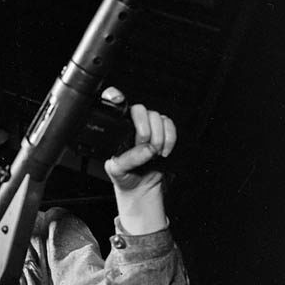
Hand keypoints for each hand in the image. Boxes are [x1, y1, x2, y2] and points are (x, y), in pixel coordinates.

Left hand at [100, 87, 173, 233]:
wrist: (140, 189)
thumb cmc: (124, 177)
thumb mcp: (117, 170)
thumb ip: (128, 158)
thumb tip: (145, 148)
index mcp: (115, 131)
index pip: (113, 107)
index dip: (115, 96)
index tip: (117, 100)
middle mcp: (131, 125)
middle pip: (140, 110)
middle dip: (145, 128)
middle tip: (144, 144)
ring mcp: (148, 127)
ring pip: (157, 117)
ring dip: (159, 137)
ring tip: (154, 153)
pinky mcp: (163, 133)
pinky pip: (170, 125)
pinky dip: (170, 139)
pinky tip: (163, 151)